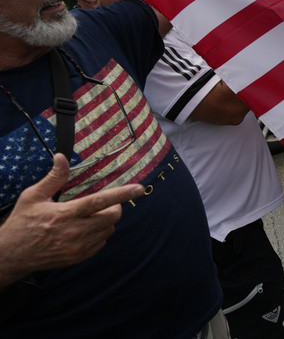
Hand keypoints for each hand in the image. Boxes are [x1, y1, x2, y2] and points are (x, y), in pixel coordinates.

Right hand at [0, 154, 143, 289]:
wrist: (10, 255)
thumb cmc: (22, 223)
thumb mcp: (33, 196)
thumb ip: (53, 177)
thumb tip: (62, 157)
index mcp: (65, 214)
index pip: (100, 201)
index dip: (122, 194)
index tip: (139, 188)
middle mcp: (74, 232)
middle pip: (112, 216)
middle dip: (113, 206)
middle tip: (102, 203)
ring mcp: (77, 247)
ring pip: (109, 230)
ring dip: (106, 221)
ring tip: (90, 216)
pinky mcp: (77, 257)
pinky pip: (101, 243)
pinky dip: (99, 235)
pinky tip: (84, 230)